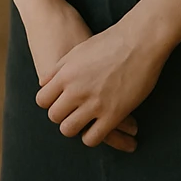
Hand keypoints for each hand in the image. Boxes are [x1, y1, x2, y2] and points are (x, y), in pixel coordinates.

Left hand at [21, 0, 137, 152]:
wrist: (137, 42)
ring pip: (70, 129)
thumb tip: (45, 84)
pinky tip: (97, 130)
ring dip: (75, 128)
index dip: (49, 103)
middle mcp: (75, 90)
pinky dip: (92, 137)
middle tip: (71, 114)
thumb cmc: (108, 43)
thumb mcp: (77, 52)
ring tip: (83, 124)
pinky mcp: (114, 114)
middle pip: (54, 116)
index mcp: (65, 74)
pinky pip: (94, 137)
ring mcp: (94, 103)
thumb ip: (59, 69)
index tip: (57, 103)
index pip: (42, 100)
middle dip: (61, 116)